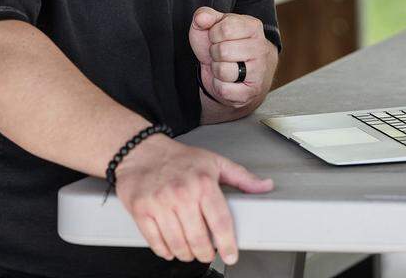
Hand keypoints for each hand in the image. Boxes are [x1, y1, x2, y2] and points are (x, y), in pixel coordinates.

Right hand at [114, 134, 273, 264]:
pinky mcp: (141, 211)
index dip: (227, 244)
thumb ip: (241, 177)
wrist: (141, 151)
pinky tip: (171, 247)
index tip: (230, 254)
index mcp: (202, 183)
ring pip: (178, 245)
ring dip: (187, 254)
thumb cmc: (178, 158)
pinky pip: (156, 243)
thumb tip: (265, 186)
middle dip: (206, 253)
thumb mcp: (214, 162)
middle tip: (207, 253)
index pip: (220, 223)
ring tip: (190, 250)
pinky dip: (165, 251)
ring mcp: (159, 204)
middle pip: (199, 240)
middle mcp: (181, 194)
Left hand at [190, 7, 276, 108]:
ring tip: (225, 65)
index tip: (218, 37)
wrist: (236, 72)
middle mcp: (261, 48)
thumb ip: (204, 16)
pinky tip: (228, 80)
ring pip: (223, 71)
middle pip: (223, 51)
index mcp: (253, 27)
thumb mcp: (212, 26)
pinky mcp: (253, 91)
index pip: (225, 28)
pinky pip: (224, 90)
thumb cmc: (223, 45)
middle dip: (214, 53)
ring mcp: (259, 71)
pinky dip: (219, 86)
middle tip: (221, 54)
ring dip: (216, 70)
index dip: (214, 34)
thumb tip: (201, 18)